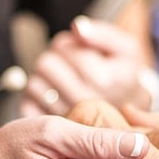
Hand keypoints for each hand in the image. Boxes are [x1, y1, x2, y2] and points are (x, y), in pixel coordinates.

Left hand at [19, 16, 152, 116]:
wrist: (130, 116)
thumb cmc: (124, 76)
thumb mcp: (125, 49)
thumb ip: (102, 34)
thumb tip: (77, 28)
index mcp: (103, 79)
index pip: (63, 48)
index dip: (68, 44)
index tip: (79, 50)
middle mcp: (84, 102)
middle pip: (45, 64)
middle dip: (54, 58)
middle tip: (68, 64)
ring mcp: (67, 118)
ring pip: (33, 84)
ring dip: (44, 78)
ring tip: (63, 80)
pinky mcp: (53, 130)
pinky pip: (28, 105)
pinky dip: (37, 98)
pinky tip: (55, 96)